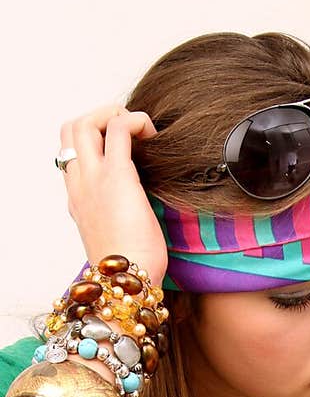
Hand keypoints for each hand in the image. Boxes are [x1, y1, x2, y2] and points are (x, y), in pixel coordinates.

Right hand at [57, 106, 166, 286]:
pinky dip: (135, 120)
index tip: (119, 148)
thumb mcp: (114, 235)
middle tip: (127, 131)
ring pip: (85, 121)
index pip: (69, 153)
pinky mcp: (117, 176)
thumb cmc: (128, 267)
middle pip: (70, 129)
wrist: (124, 282)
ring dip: (112, 113)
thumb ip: (116, 214)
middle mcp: (78, 185)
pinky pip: (118, 127)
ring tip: (139, 130)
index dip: (92, 140)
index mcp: (77, 198)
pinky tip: (152, 135)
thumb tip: (138, 207)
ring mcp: (93, 179)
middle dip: (97, 117)